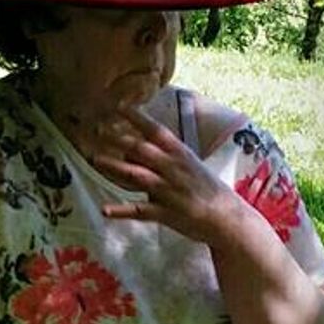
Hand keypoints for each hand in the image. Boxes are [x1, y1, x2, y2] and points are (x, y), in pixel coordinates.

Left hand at [86, 103, 241, 246]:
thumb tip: (131, 149)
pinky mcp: (166, 214)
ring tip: (95, 159)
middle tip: (97, 129)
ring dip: (116, 167)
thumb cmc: (205, 188)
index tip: (118, 106)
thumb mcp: (188, 164)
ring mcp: (169, 191)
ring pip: (138, 176)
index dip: (137, 117)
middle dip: (119, 138)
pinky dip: (122, 211)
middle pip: (142, 149)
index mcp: (180, 154)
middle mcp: (173, 169)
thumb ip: (162, 155)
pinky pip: (141, 211)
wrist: (227, 217)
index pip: (156, 131)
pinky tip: (104, 210)